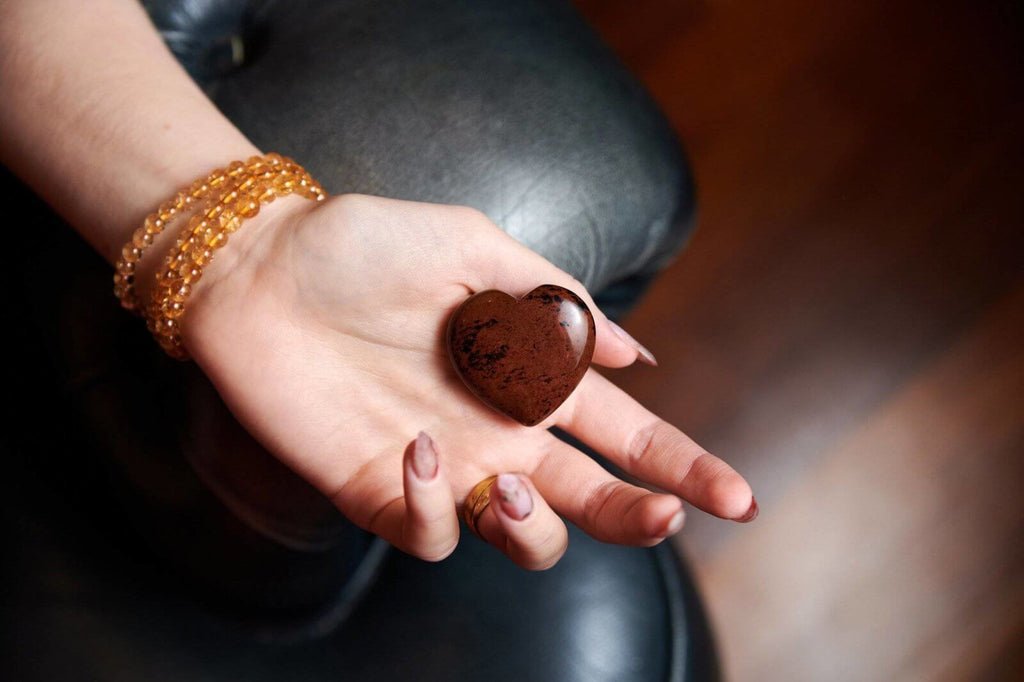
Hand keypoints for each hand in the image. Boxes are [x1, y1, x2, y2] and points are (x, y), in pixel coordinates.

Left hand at [184, 193, 754, 569]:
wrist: (259, 268)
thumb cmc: (365, 246)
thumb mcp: (474, 246)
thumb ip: (555, 298)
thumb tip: (636, 356)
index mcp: (533, 376)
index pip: (626, 434)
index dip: (683, 467)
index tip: (737, 497)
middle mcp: (501, 430)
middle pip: (593, 500)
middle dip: (640, 517)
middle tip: (664, 515)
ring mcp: (445, 467)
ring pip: (524, 538)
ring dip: (536, 529)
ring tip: (513, 482)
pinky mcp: (381, 492)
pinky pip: (432, 532)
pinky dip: (437, 505)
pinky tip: (415, 450)